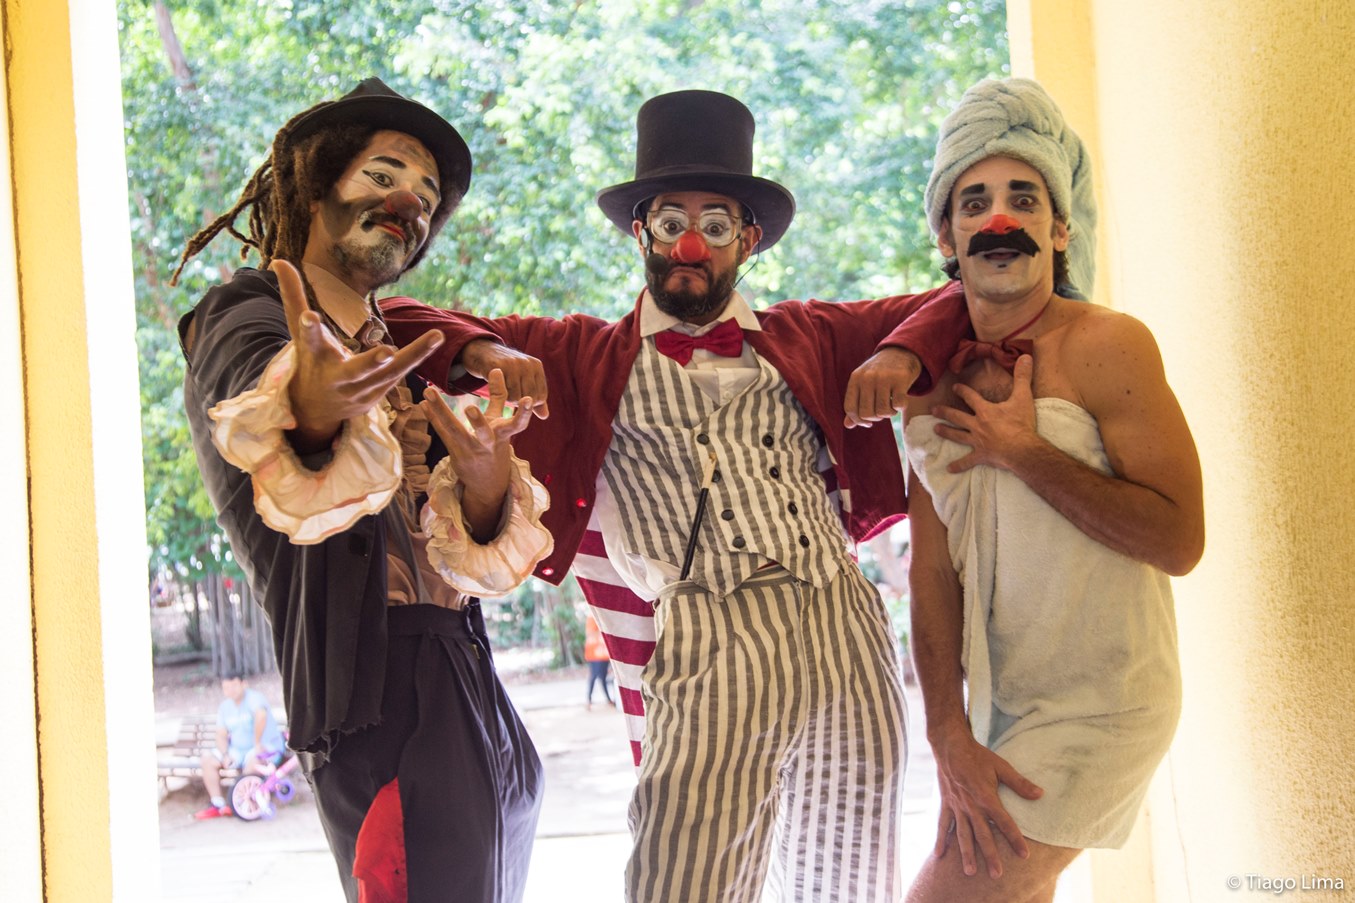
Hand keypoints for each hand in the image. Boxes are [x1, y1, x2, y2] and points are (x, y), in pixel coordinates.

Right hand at [272, 259, 443, 452]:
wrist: (315, 409)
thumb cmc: (309, 361)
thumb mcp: (298, 331)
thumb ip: (293, 296)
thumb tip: (278, 261)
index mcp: (316, 356)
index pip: (310, 340)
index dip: (310, 327)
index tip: (311, 316)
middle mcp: (338, 376)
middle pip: (356, 369)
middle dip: (371, 362)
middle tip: (387, 351)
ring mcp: (361, 390)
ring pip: (389, 374)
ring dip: (414, 356)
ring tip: (437, 335)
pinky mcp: (378, 395)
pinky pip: (400, 375)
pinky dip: (415, 360)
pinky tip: (434, 341)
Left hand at [422, 369, 533, 540]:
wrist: (488, 482)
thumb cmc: (495, 444)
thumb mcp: (501, 422)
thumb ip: (499, 395)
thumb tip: (497, 368)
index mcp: (504, 435)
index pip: (517, 423)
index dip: (524, 412)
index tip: (529, 399)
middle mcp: (488, 443)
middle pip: (484, 432)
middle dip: (479, 421)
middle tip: (470, 408)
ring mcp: (469, 449)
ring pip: (454, 431)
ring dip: (441, 412)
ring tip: (429, 394)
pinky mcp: (455, 452)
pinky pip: (442, 432)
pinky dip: (433, 416)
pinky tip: (422, 403)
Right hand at [461, 338, 548, 418]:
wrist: (483, 353)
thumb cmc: (506, 369)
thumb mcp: (523, 380)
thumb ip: (534, 398)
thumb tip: (545, 416)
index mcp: (536, 365)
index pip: (542, 395)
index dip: (531, 404)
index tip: (521, 400)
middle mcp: (527, 363)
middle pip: (530, 397)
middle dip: (520, 403)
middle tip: (511, 397)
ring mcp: (514, 364)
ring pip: (517, 396)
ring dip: (509, 399)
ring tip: (504, 391)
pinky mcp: (499, 367)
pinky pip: (504, 391)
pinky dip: (500, 395)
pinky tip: (497, 387)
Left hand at [843, 347, 920, 427]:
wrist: (901, 352)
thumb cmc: (879, 373)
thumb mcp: (863, 383)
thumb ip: (855, 403)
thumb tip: (848, 425)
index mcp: (855, 379)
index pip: (850, 408)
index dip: (858, 421)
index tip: (868, 423)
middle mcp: (867, 377)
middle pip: (866, 413)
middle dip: (875, 419)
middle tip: (881, 412)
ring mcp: (884, 377)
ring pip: (882, 412)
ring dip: (889, 414)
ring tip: (891, 406)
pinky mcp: (900, 378)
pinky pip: (898, 405)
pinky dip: (900, 407)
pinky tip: (900, 401)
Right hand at [930, 728, 1043, 878]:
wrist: (950, 746)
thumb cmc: (978, 756)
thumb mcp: (1001, 766)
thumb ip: (1020, 783)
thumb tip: (1040, 794)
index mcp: (986, 796)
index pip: (1004, 822)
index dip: (1014, 839)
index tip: (1024, 855)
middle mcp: (971, 805)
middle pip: (982, 834)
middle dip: (990, 855)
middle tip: (997, 874)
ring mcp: (957, 806)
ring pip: (962, 834)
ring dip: (966, 854)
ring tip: (970, 872)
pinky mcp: (946, 804)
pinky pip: (943, 825)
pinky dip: (941, 840)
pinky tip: (939, 856)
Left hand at [932, 354, 1040, 472]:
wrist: (1022, 449)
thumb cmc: (1021, 424)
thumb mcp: (1023, 397)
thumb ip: (1022, 377)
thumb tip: (1025, 356)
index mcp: (985, 411)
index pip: (970, 398)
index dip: (962, 391)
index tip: (954, 387)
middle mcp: (977, 425)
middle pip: (957, 417)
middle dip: (945, 412)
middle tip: (933, 409)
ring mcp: (977, 441)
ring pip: (957, 436)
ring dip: (946, 432)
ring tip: (935, 429)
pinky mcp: (981, 456)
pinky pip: (967, 461)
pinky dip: (959, 465)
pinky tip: (949, 468)